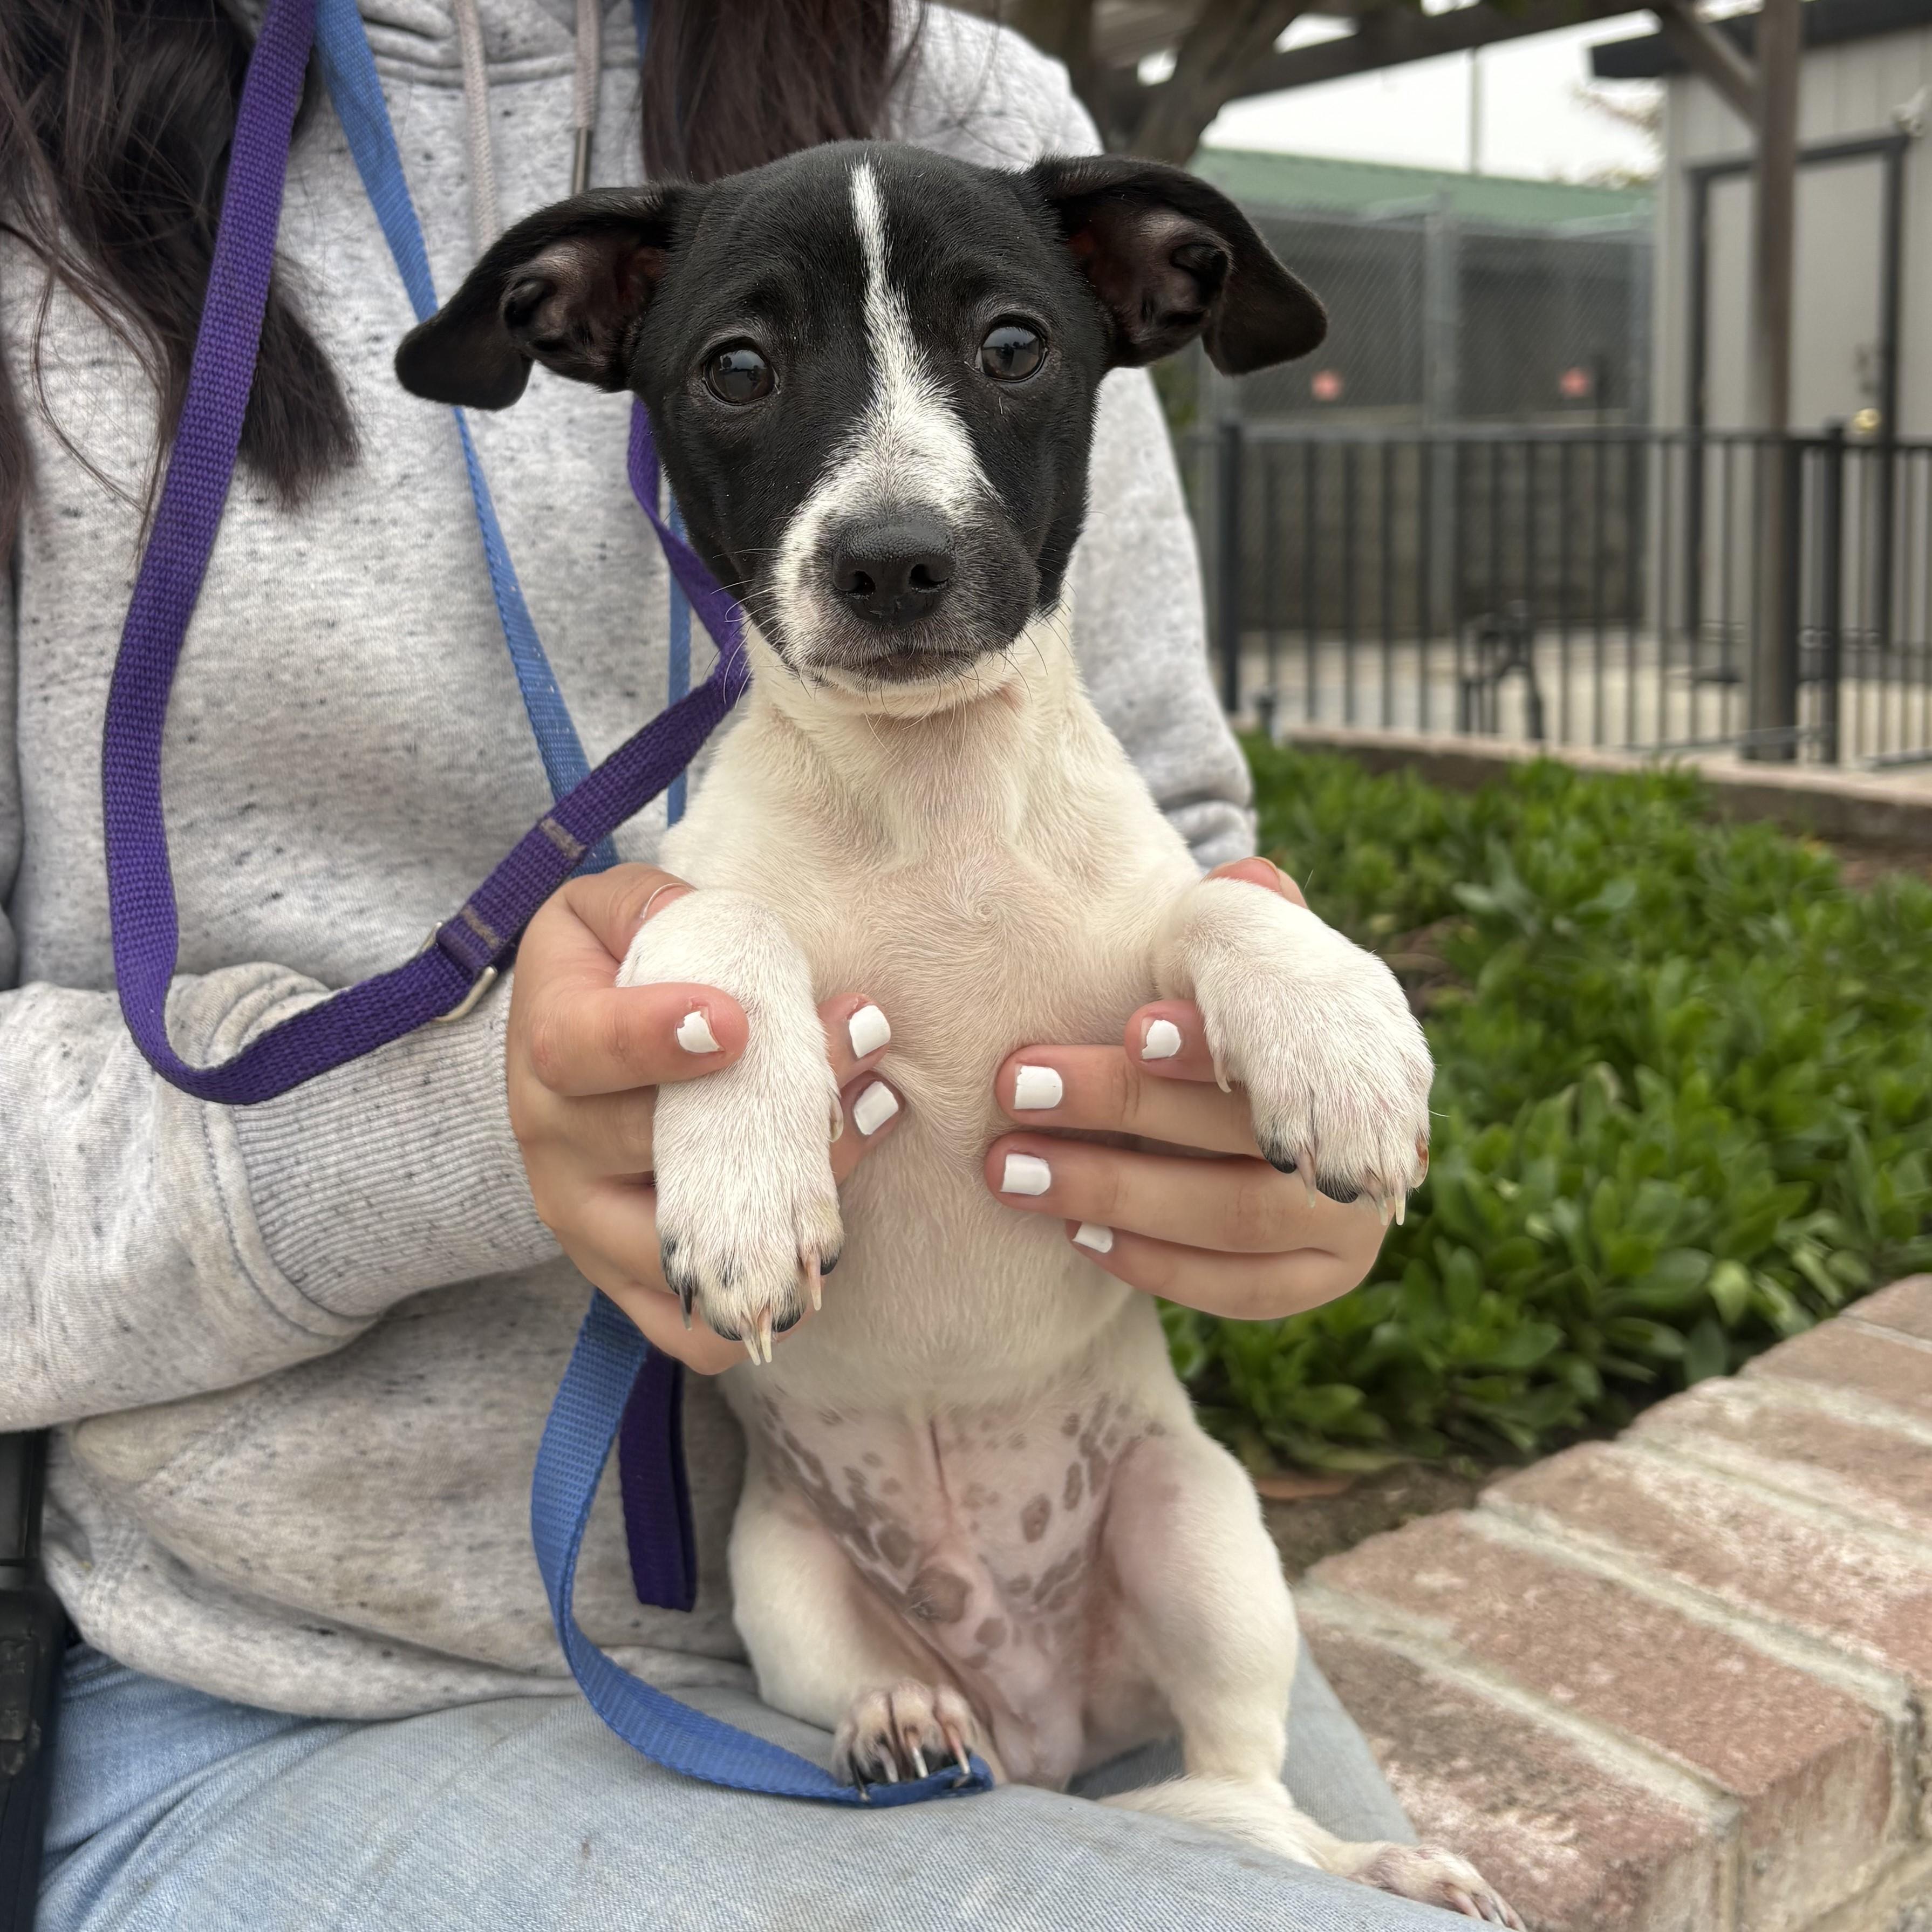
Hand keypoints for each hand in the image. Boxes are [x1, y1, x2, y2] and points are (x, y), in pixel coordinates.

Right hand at [507, 865, 901, 1370]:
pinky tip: (824, 1222)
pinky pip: (691, 1330)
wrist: (572, 1055)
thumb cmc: (612, 973)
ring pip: (682, 1247)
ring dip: (788, 1196)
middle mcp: (554, 1145)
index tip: (732, 1024)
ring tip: (865, 1123)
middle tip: (857, 1050)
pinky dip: (763, 1296)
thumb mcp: (617, 911)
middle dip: (767, 1106)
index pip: (578, 1050)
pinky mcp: (629, 1283)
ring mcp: (589, 1225)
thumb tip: (731, 936)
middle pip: (650, 1147)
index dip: (652, 1039)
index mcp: (546, 1042)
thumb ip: (663, 908)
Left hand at [983, 860, 1391, 1319]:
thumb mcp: (1243, 956)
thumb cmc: (1230, 1016)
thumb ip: (1247, 921)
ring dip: (1113, 1192)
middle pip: (1247, 1138)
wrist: (1268, 1100)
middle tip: (1015, 1087)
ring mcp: (1353, 1223)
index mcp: (1369, 1044)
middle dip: (1123, 1111)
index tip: (1133, 1027)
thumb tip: (1252, 880)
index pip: (1296, 1047)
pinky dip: (1153, 1263)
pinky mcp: (1315, 1283)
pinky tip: (1075, 1235)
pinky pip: (1234, 1290)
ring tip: (1011, 1167)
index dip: (1212, 1044)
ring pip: (1235, 1219)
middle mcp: (1378, 1140)